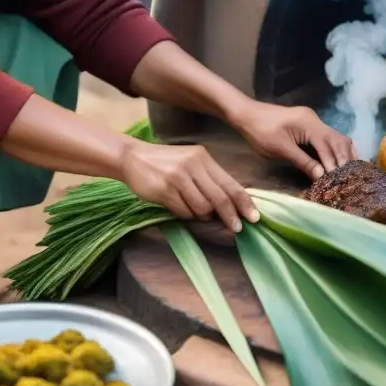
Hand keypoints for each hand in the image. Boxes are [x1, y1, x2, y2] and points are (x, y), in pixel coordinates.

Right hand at [119, 140, 258, 230]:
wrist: (132, 157)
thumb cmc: (166, 163)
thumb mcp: (191, 162)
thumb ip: (209, 179)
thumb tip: (232, 203)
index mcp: (204, 158)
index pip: (230, 183)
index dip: (243, 202)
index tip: (253, 217)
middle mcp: (193, 166)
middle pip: (220, 197)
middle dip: (230, 216)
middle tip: (237, 228)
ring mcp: (178, 178)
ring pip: (202, 208)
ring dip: (202, 216)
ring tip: (195, 211)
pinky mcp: (164, 190)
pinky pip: (184, 212)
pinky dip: (186, 215)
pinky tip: (180, 208)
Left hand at [233, 101, 357, 179]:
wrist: (246, 114)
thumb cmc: (260, 132)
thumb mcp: (280, 149)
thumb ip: (303, 162)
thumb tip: (322, 176)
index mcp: (308, 124)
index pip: (328, 146)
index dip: (335, 164)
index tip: (339, 181)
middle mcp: (315, 120)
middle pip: (339, 140)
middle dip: (345, 159)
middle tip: (351, 179)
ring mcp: (313, 121)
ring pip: (337, 137)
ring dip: (344, 154)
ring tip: (350, 172)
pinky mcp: (309, 124)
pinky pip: (329, 137)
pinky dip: (336, 150)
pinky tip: (340, 161)